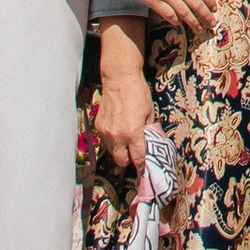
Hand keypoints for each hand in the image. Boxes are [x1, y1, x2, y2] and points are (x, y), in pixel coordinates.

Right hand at [93, 62, 156, 176]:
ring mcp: (106, 132)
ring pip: (112, 152)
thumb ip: (148, 131)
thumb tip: (148, 144)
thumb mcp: (150, 113)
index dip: (142, 166)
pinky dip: (112, 141)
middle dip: (129, 161)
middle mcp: (117, 136)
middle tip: (135, 156)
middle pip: (121, 161)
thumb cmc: (139, 94)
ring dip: (119, 151)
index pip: (138, 158)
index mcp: (133, 133)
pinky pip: (106, 141)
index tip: (144, 171)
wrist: (119, 78)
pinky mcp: (99, 126)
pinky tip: (119, 132)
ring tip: (127, 144)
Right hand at [118, 0, 218, 35]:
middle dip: (206, 16)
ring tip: (199, 29)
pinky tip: (179, 24)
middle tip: (212, 24)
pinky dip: (175, 21)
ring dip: (194, 23)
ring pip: (185, 12)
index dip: (210, 2)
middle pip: (197, 4)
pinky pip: (168, 14)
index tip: (214, 9)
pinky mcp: (153, 1)